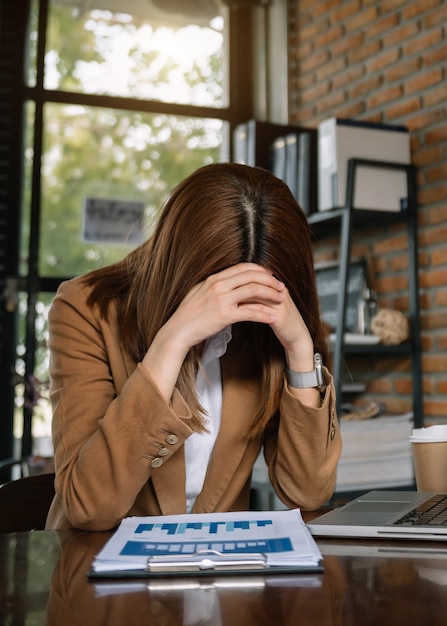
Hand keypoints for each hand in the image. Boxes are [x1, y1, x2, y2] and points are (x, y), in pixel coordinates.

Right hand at [142, 263, 286, 399]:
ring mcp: (222, 299)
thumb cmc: (187, 315)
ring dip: (271, 294)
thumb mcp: (199, 292)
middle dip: (270, 280)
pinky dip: (264, 314)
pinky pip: (250, 312)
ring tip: (281, 299)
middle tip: (281, 287)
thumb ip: (214, 285)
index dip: (260, 270)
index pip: (243, 267)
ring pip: (254, 290)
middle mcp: (219, 285)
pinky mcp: (224, 315)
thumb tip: (225, 281)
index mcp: (214, 278)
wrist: (178, 330)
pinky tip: (273, 318)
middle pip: (252, 276)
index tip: (270, 276)